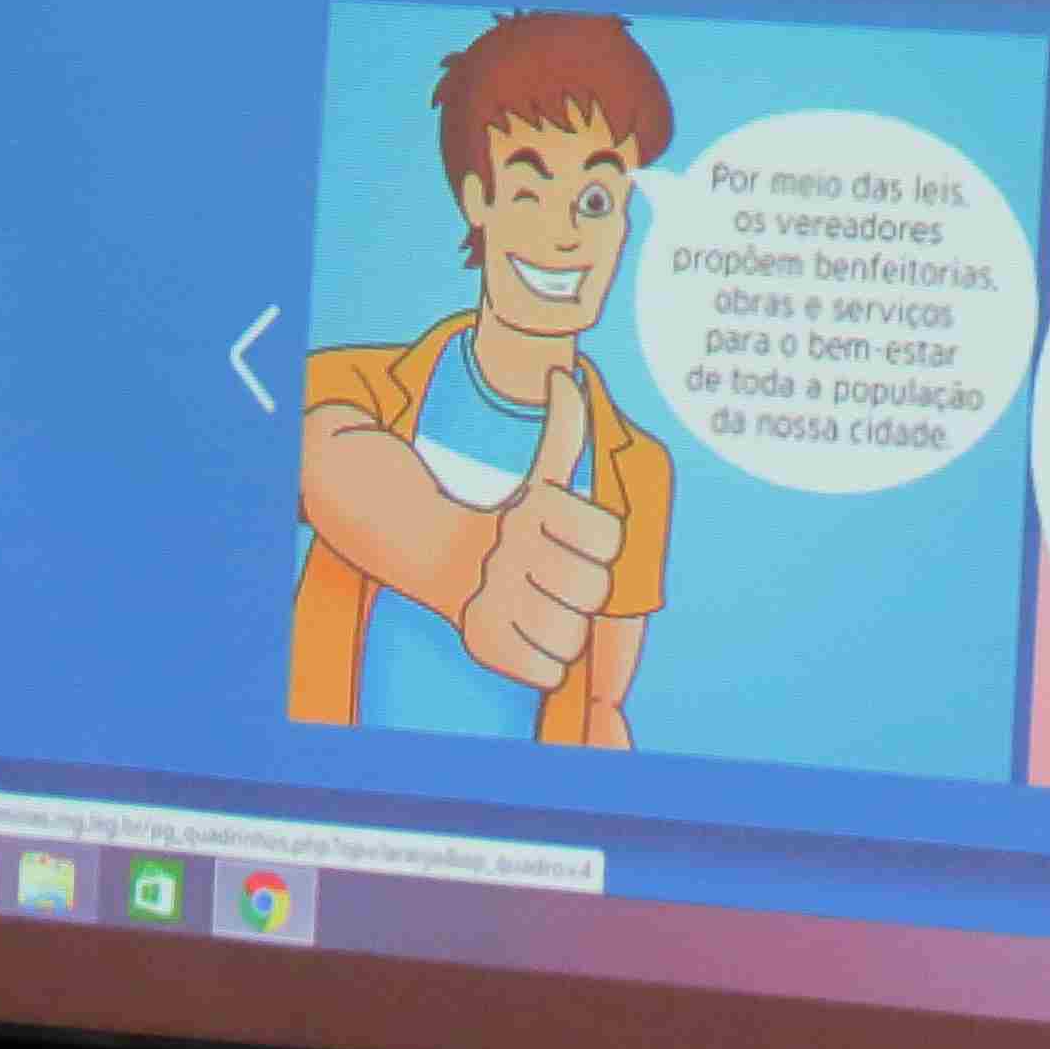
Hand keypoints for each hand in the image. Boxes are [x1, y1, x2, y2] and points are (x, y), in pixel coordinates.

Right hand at [458, 366, 621, 688]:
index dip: (600, 547)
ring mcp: (493, 599)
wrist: (440, 557)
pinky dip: (542, 663)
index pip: (610, 540)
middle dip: (581, 587)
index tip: (572, 541)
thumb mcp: (539, 476)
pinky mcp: (481, 646)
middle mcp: (511, 553)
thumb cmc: (513, 521)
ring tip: (540, 607)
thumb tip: (561, 376)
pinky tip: (522, 635)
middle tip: (554, 578)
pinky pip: (549, 672)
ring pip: (573, 635)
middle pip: (594, 590)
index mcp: (534, 509)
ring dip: (564, 627)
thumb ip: (563, 431)